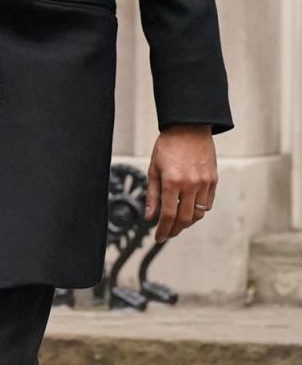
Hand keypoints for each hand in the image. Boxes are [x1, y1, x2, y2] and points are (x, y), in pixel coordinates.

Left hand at [145, 125, 216, 242]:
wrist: (189, 126)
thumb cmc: (167, 146)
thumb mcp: (153, 169)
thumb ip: (152, 195)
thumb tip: (150, 217)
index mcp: (172, 182)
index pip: (168, 215)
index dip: (163, 230)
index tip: (159, 238)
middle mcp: (190, 184)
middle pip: (185, 219)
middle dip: (175, 230)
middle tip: (167, 234)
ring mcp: (204, 182)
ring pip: (198, 213)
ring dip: (188, 222)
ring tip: (177, 223)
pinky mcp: (214, 179)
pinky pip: (208, 203)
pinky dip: (199, 210)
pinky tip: (190, 210)